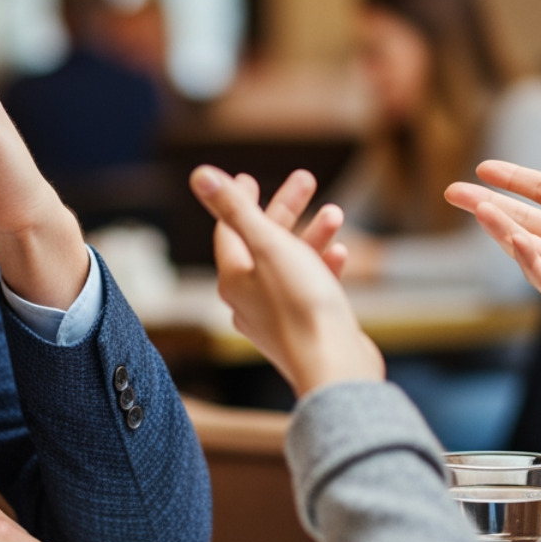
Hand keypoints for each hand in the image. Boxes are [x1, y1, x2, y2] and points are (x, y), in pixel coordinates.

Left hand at [190, 166, 384, 396]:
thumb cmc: (301, 306)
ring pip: (290, 264)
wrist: (335, 366)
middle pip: (263, 243)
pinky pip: (309, 289)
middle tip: (306, 179)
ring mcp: (276, 318)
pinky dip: (322, 266)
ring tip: (336, 212)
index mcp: (234, 279)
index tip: (250, 178)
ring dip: (311, 235)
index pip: (229, 229)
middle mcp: (248, 300)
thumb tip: (199, 175)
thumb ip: (236, 208)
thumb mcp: (269, 245)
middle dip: (286, 208)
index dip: (238, 199)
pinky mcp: (304, 330)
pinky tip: (341, 253)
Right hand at [444, 102, 540, 364]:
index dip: (513, 179)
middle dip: (487, 203)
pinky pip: (540, 274)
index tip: (483, 168)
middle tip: (452, 192)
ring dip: (498, 226)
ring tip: (476, 207)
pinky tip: (512, 237)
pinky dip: (525, 257)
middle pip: (521, 216)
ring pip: (523, 243)